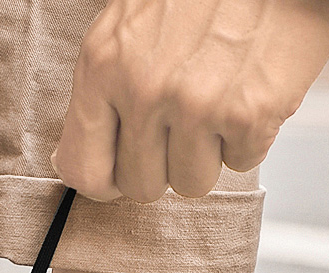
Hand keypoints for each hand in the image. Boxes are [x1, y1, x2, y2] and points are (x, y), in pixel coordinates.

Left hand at [52, 0, 328, 202]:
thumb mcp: (126, 29)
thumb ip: (101, 95)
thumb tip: (78, 163)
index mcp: (102, 67)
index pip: (83, 170)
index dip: (106, 182)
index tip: (120, 174)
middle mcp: (144, 90)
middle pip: (141, 186)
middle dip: (162, 166)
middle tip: (181, 127)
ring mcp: (197, 105)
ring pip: (191, 183)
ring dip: (207, 155)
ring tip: (217, 103)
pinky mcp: (248, 114)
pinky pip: (241, 163)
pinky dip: (249, 137)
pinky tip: (248, 92)